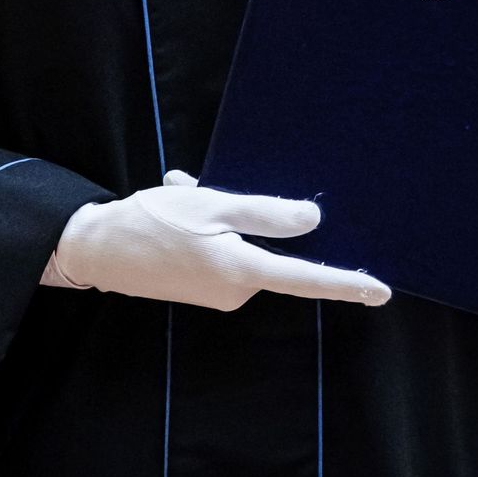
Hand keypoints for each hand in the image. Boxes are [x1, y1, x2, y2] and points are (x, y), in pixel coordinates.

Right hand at [53, 171, 389, 311]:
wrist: (96, 247)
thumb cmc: (153, 222)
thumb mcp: (210, 204)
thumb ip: (264, 214)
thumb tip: (314, 222)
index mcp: (242, 271)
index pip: (306, 278)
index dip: (346, 283)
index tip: (381, 291)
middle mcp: (235, 289)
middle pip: (266, 248)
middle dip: (247, 212)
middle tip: (207, 185)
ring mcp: (217, 290)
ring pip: (238, 242)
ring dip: (219, 211)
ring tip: (184, 186)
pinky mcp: (200, 285)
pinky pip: (220, 248)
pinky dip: (205, 222)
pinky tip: (180, 194)